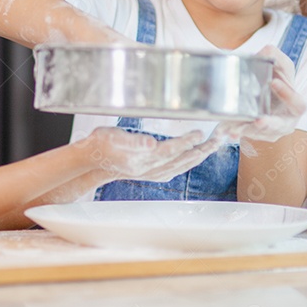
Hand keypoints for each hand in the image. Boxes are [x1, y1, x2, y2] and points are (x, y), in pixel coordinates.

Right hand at [81, 127, 226, 181]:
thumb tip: (151, 143)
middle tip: (216, 141)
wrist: (90, 161)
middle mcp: (147, 168)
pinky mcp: (147, 174)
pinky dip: (184, 166)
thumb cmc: (99, 144)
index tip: (200, 133)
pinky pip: (171, 171)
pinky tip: (190, 161)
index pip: (169, 150)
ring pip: (178, 167)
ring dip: (195, 158)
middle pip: (179, 160)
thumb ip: (132, 141)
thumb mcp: (111, 136)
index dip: (185, 142)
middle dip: (199, 150)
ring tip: (210, 148)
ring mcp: (148, 173)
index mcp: (141, 158)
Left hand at [216, 46, 306, 147]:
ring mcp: (268, 132)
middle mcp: (283, 123)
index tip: (273, 82)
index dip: (288, 95)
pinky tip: (223, 131)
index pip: (298, 105)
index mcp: (295, 107)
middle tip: (259, 120)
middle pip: (278, 127)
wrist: (265, 99)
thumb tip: (267, 49)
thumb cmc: (276, 83)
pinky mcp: (252, 134)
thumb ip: (276, 59)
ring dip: (245, 130)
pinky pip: (242, 134)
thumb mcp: (280, 70)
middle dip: (269, 124)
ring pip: (256, 133)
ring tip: (233, 131)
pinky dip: (232, 131)